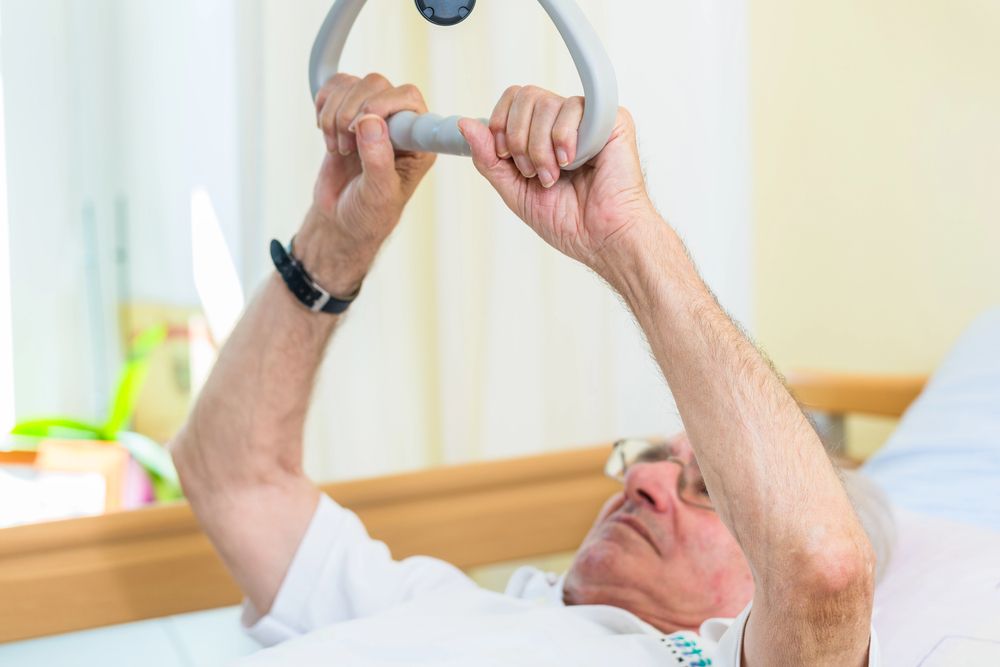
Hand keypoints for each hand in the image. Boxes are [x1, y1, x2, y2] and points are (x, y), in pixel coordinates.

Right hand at [296, 73, 435, 294]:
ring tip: (337, 147)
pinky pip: (336, 87)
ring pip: (353, 85)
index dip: (383, 105)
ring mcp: (373, 117)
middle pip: (377, 85)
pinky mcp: (348, 113)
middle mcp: (399, 125)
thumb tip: (371, 122)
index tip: (361, 125)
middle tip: (346, 146)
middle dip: (352, 113)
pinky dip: (323, 106)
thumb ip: (378, 160)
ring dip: (335, 115)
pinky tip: (326, 133)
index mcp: (418, 143)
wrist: (340, 219)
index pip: (409, 100)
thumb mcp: (378, 195)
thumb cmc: (368, 213)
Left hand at [459, 86, 654, 273]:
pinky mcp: (611, 119)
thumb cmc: (569, 221)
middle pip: (523, 96)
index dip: (500, 124)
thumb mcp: (514, 191)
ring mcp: (586, 119)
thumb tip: (465, 125)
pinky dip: (563, 138)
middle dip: (518, 139)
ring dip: (540, 148)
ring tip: (554, 175)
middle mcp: (563, 122)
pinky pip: (573, 106)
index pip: (511, 100)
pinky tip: (573, 162)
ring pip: (544, 103)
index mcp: (541, 135)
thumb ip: (489, 159)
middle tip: (532, 172)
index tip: (505, 157)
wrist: (602, 238)